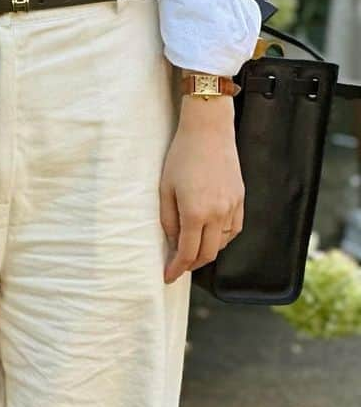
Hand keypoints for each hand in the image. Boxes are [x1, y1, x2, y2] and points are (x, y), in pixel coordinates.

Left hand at [160, 100, 243, 283]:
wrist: (208, 130)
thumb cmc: (181, 155)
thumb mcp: (165, 187)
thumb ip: (168, 219)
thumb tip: (172, 242)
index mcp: (195, 213)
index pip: (188, 253)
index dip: (177, 268)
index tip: (168, 276)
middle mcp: (217, 214)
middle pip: (208, 254)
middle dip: (192, 264)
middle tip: (179, 266)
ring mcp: (232, 207)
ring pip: (223, 243)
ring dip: (208, 251)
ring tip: (193, 249)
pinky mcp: (241, 199)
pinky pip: (234, 229)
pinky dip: (223, 238)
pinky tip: (213, 234)